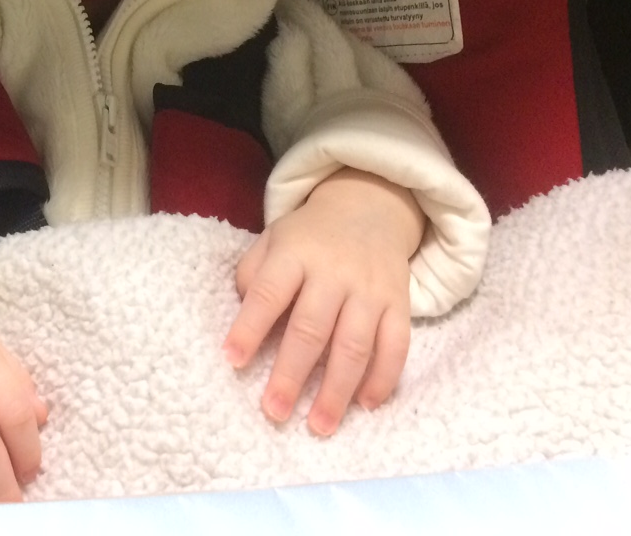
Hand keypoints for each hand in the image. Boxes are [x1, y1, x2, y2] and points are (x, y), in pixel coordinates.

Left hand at [222, 167, 423, 435]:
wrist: (369, 205)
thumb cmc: (308, 236)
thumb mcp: (272, 240)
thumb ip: (254, 276)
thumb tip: (244, 324)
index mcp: (294, 253)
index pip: (269, 293)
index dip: (249, 327)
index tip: (232, 361)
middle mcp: (334, 272)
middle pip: (311, 328)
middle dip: (291, 374)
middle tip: (274, 411)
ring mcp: (370, 289)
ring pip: (354, 345)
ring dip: (337, 390)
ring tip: (319, 425)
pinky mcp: (398, 303)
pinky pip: (395, 346)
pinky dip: (382, 378)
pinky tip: (365, 405)